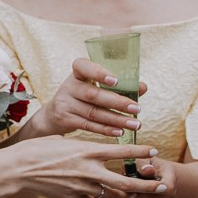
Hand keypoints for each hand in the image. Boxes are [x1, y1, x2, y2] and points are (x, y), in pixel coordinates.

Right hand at [0, 136, 164, 197]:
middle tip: (163, 186)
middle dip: (148, 185)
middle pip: (127, 182)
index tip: (154, 151)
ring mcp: (82, 187)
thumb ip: (84, 147)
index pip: (123, 151)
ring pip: (114, 195)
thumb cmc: (37, 150)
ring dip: (127, 194)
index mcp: (88, 151)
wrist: (17, 170)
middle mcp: (89, 170)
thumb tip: (97, 149)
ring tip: (138, 194)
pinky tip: (105, 195)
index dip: (141, 152)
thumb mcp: (64, 141)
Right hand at [27, 58, 144, 139]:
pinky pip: (88, 125)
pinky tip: (119, 131)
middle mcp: (68, 87)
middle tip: (137, 108)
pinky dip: (105, 129)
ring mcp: (64, 103)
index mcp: (77, 73)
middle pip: (93, 94)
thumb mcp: (95, 86)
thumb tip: (142, 87)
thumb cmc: (83, 96)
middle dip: (117, 102)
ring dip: (116, 119)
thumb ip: (119, 86)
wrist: (55, 113)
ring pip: (93, 113)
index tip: (116, 81)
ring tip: (135, 124)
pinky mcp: (65, 119)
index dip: (98, 73)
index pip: (83, 66)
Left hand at [115, 156, 177, 197]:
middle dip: (126, 190)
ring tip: (110, 188)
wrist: (161, 177)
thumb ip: (145, 164)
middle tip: (109, 183)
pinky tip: (114, 196)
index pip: (157, 187)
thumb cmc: (151, 165)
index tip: (123, 175)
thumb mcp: (148, 159)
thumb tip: (145, 169)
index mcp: (169, 183)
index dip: (140, 183)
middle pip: (142, 197)